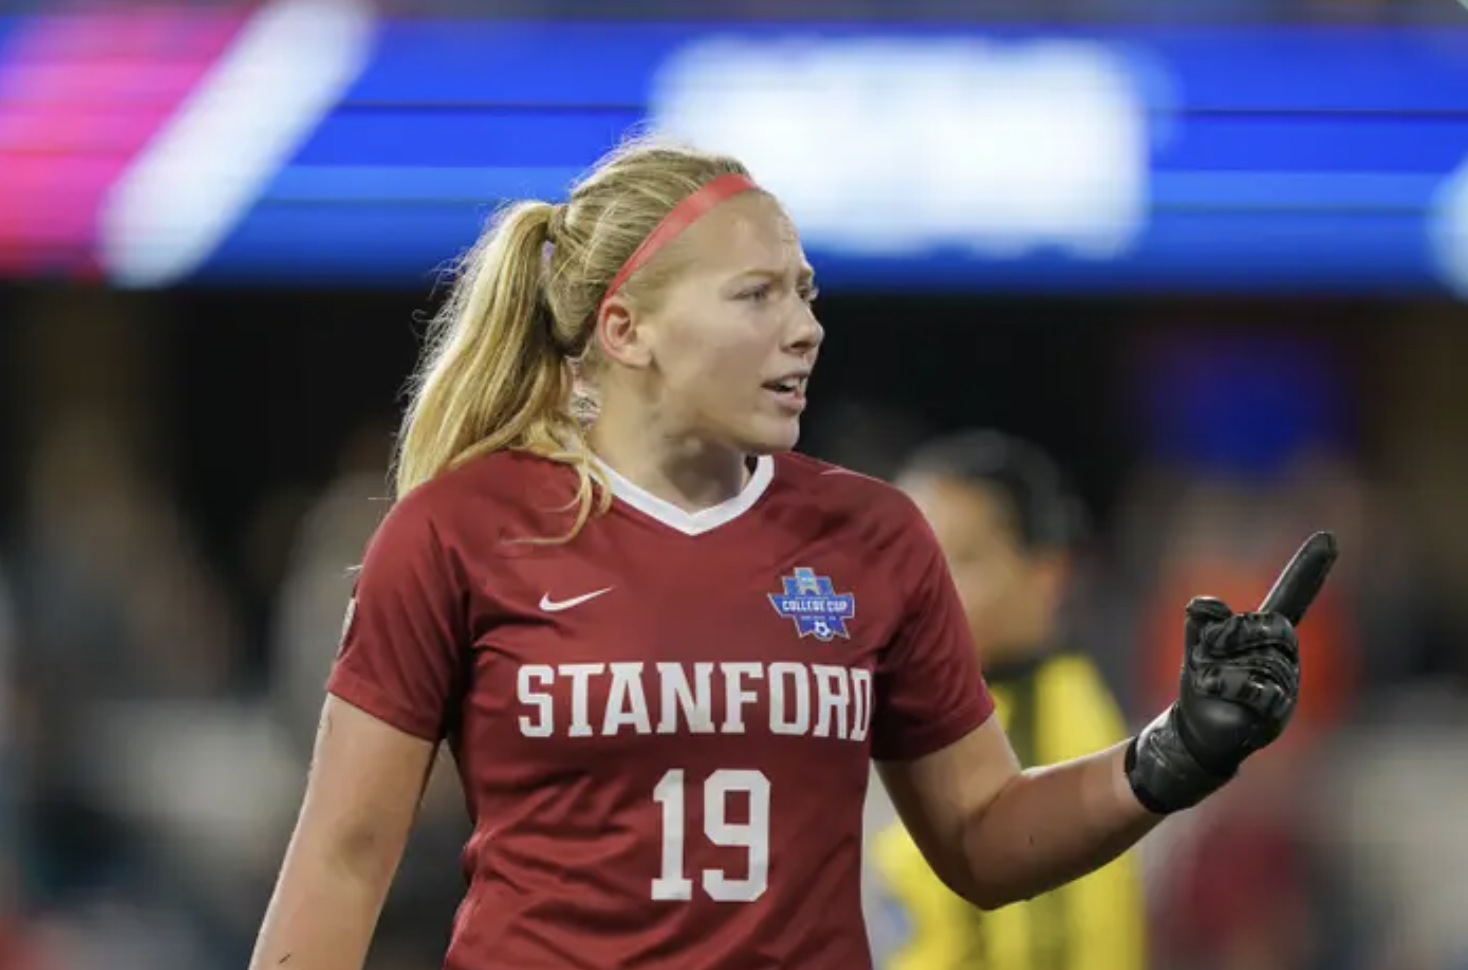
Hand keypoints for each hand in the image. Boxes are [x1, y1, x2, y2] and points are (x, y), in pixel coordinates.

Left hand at [1125, 532, 1338, 814]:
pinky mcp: (1277, 712)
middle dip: (1232, 634)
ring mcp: (1285, 685)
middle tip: (1210, 652)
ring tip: (1212, 683)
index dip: (1308, 569)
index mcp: (1267, 636)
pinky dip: (1225, 686)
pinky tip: (1215, 691)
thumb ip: (1201, 621)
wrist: (1197, 733)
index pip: (1292, 597)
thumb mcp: (1196, 646)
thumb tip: (1205, 601)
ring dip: (1220, 667)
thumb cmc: (1203, 686)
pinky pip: (1257, 689)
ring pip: (1259, 660)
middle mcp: (1284, 657)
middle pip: (1270, 627)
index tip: (1328, 535)